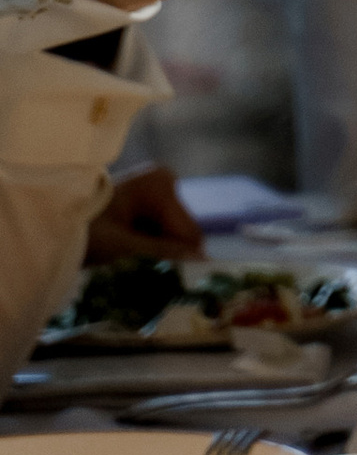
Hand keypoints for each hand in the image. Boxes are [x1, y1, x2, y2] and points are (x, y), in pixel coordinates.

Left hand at [84, 165, 203, 264]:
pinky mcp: (148, 196)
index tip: (175, 275)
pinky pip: (162, 224)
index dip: (182, 255)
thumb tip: (202, 257)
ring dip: (158, 245)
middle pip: (181, 227)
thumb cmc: (87, 231)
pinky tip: (134, 245)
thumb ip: (164, 250)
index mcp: (161, 185)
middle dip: (168, 248)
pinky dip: (151, 239)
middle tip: (142, 263)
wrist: (55, 221)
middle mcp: (165, 179)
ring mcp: (156, 186)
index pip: (187, 229)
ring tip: (134, 255)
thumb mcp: (125, 245)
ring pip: (173, 228)